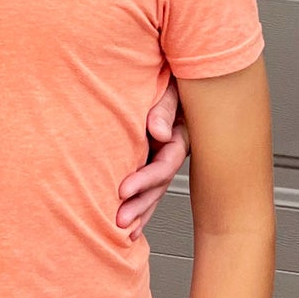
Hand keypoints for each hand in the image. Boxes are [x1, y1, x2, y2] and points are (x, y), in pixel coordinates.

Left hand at [117, 79, 189, 239]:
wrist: (169, 70)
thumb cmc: (170, 77)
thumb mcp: (170, 88)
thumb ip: (163, 108)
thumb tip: (157, 132)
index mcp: (179, 136)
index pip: (164, 165)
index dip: (145, 180)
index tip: (123, 190)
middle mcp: (171, 150)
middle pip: (159, 184)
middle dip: (140, 204)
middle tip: (120, 220)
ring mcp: (161, 156)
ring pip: (153, 190)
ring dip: (139, 210)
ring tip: (122, 228)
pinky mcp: (150, 156)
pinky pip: (146, 184)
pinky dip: (140, 203)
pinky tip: (131, 224)